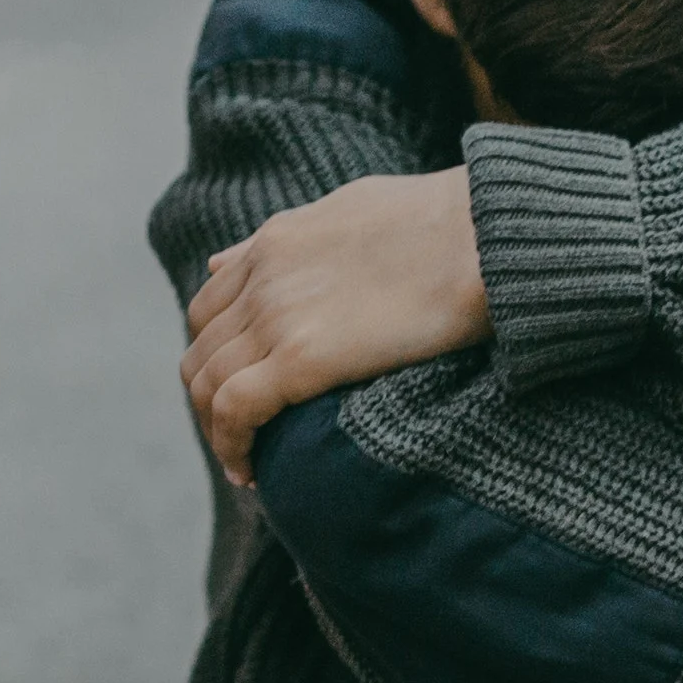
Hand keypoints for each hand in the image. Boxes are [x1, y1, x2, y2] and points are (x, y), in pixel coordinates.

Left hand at [181, 167, 485, 486]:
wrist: (482, 236)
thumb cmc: (442, 223)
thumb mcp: (350, 208)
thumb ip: (290, 236)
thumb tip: (229, 257)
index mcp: (273, 243)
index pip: (209, 308)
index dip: (215, 354)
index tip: (238, 388)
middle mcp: (262, 278)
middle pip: (200, 350)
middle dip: (209, 397)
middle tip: (242, 433)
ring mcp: (275, 317)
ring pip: (207, 385)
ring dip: (216, 429)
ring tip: (244, 462)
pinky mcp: (300, 359)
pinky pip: (234, 412)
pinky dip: (231, 446)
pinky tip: (249, 474)